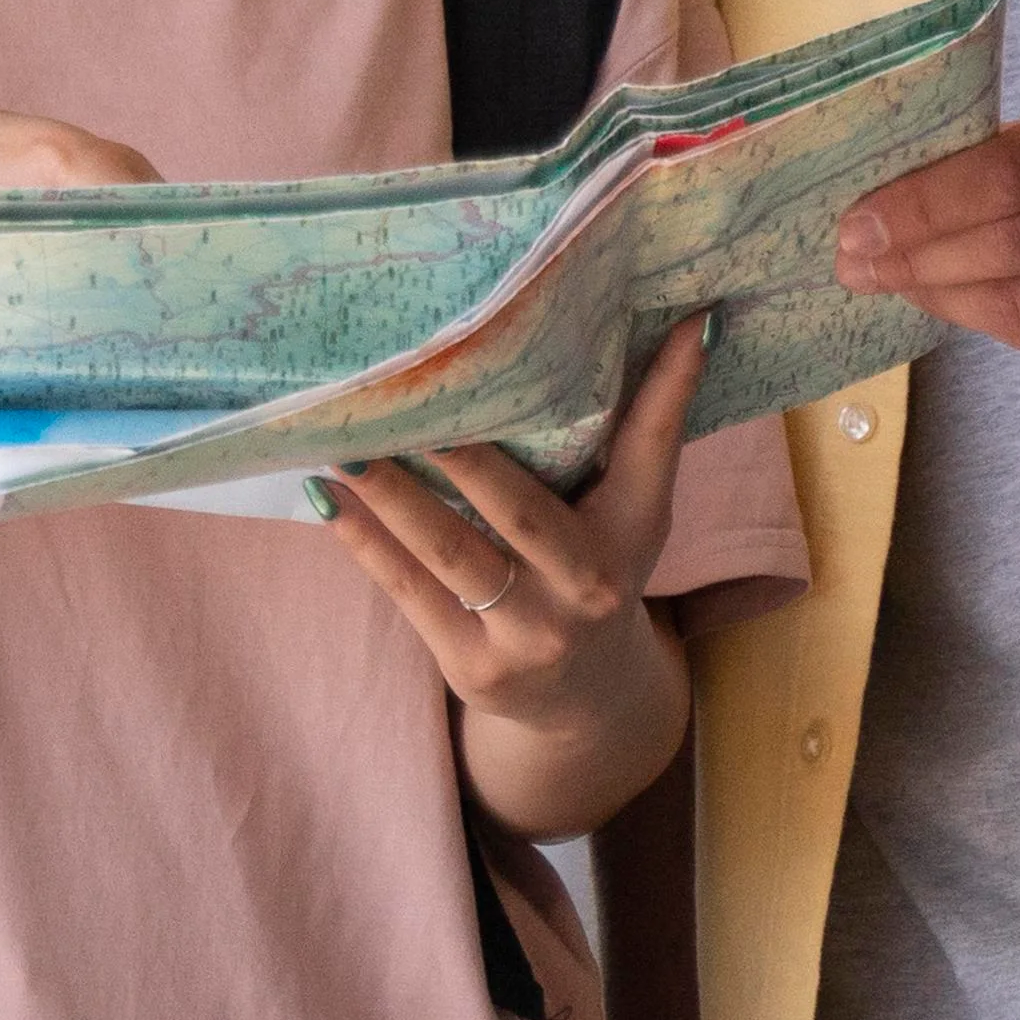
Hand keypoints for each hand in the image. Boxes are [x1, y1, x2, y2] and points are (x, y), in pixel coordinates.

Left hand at [326, 320, 704, 823]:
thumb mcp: (635, 506)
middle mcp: (587, 588)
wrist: (586, 700)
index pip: (648, 450)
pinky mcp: (474, 668)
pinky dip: (365, 543)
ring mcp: (530, 635)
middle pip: (518, 510)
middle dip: (463, 456)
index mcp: (634, 533)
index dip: (661, 390)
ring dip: (390, 496)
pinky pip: (410, 593)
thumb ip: (650, 420)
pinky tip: (326, 499)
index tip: (664, 323)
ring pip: (450, 554)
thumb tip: (692, 318)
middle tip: (409, 394)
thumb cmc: (596, 569)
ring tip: (343, 446)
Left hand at [835, 80, 1019, 386]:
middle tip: (851, 262)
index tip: (855, 221)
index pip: (1001, 173)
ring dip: (938, 297)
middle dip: (912, 259)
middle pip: (1003, 249)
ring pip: (1018, 307)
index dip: (917, 205)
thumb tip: (895, 196)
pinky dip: (990, 323)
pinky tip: (954, 304)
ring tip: (889, 283)